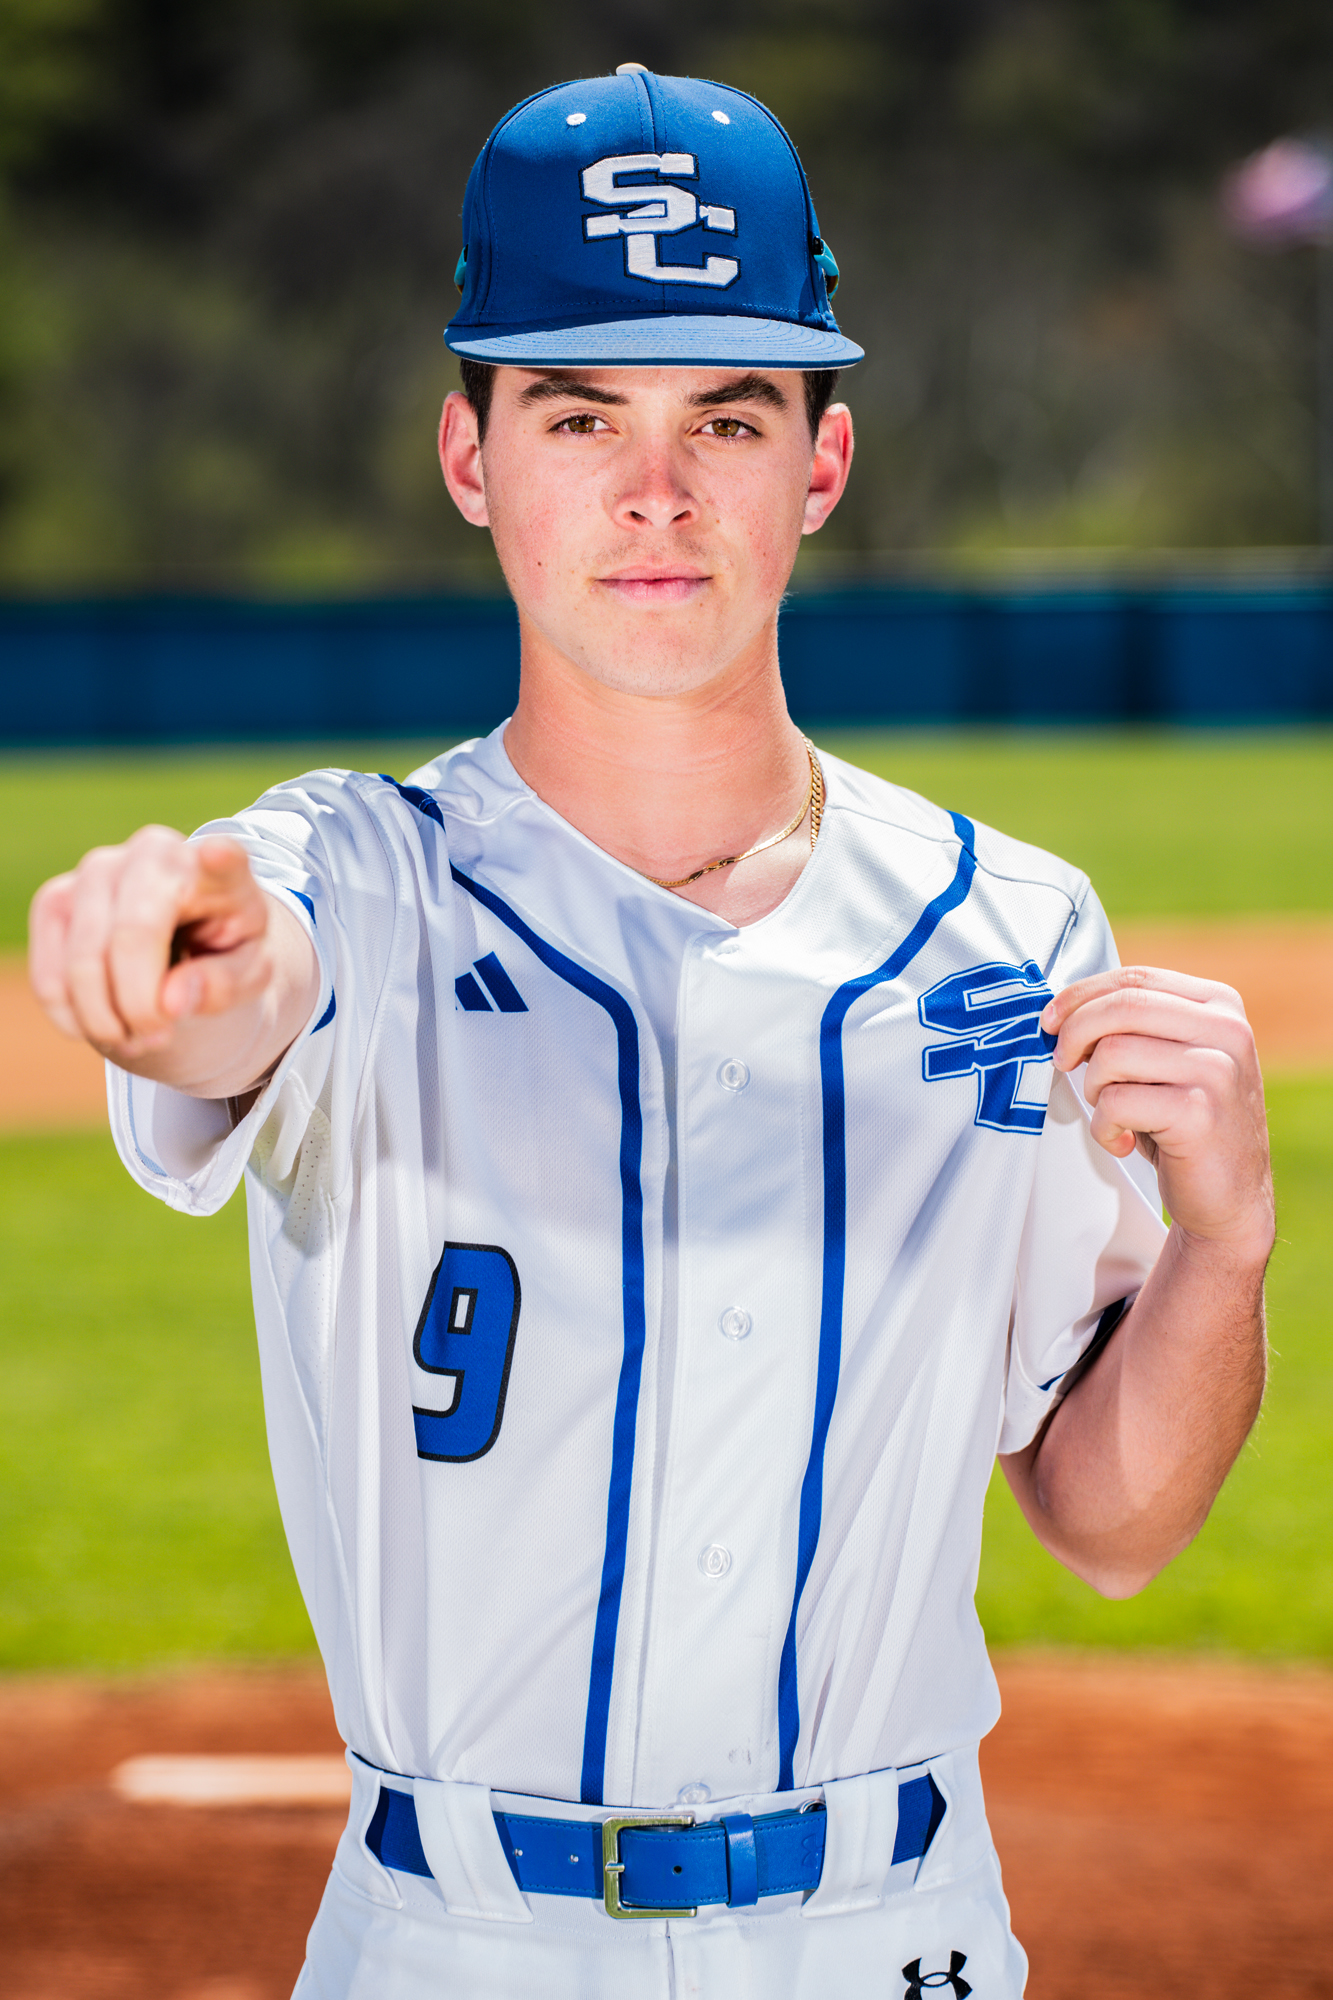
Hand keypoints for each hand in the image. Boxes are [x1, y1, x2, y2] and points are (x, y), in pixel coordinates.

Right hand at [29, 827, 280, 1073]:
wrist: (182, 936)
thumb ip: (223, 986)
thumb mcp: (248, 975)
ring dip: (106, 1021)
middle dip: (141, 1007)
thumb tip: (170, 1001)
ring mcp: (97, 870)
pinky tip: (106, 1025)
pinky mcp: (55, 898)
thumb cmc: (223, 951)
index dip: (219, 859)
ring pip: (83, 962)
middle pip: (132, 937)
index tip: (219, 856)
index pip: (222, 859)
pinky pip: (50, 976)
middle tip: (159, 1038)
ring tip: (138, 1036)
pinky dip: (75, 1017)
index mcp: (220, 869)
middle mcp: (154, 852)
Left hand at [1041, 965, 1273, 1261]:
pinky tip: (1125, 1142)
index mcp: (1219, 1005)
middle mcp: (1227, 1030)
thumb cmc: (1183, 1124)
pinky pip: (1117, 1103)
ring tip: (1111, 1111)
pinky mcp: (1200, 1113)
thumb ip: (1134, 1026)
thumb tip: (1061, 1009)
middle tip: (1062, 1064)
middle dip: (1075, 1034)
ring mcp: (1218, 1070)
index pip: (1135, 978)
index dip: (1080, 996)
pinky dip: (1105, 1128)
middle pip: (1122, 1006)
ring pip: (1113, 1053)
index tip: (1049, 1022)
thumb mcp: (1166, 1060)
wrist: (1230, 1198)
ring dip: (1093, 1087)